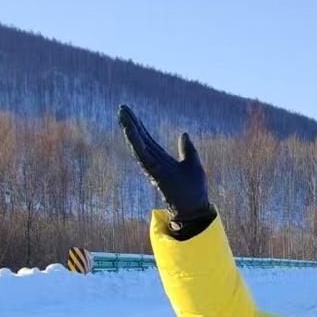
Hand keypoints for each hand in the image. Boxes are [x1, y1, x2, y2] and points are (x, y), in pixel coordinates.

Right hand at [118, 105, 211, 223]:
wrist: (195, 208)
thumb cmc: (194, 189)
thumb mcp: (192, 163)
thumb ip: (187, 149)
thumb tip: (184, 134)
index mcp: (162, 159)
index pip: (148, 139)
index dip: (139, 126)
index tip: (130, 113)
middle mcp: (154, 162)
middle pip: (140, 139)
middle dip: (131, 124)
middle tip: (122, 108)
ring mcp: (153, 167)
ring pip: (138, 145)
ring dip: (130, 130)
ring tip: (122, 115)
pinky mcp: (154, 172)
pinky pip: (142, 154)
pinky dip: (135, 142)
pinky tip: (129, 130)